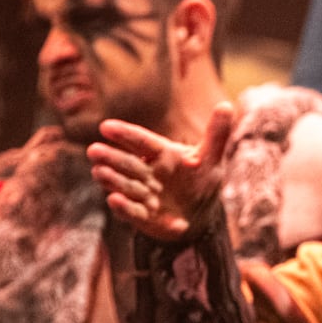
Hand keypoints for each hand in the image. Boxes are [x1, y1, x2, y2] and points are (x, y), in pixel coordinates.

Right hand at [87, 102, 234, 240]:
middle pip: (128, 163)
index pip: (141, 141)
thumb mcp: (210, 159)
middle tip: (93, 151)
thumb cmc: (201, 181)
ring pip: (126, 185)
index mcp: (160, 153)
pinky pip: (133, 212)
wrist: (200, 215)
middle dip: (111, 158)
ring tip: (99, 173)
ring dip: (113, 180)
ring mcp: (143, 194)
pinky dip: (124, 208)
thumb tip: (227, 106)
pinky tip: (113, 200)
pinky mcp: (143, 216)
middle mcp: (147, 172)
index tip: (106, 127)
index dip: (125, 134)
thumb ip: (216, 135)